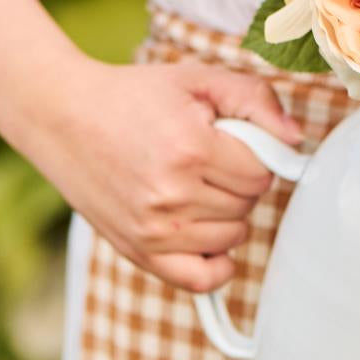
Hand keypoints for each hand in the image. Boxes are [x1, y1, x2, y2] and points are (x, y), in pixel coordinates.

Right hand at [23, 57, 300, 291]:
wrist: (62, 115)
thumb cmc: (134, 96)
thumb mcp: (199, 80)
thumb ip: (256, 100)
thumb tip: (296, 140)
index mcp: (191, 149)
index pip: (262, 173)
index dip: (256, 156)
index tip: (233, 142)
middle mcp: (172, 195)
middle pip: (248, 205)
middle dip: (240, 181)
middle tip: (209, 159)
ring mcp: (154, 230)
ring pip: (232, 237)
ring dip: (227, 214)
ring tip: (197, 185)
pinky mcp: (138, 252)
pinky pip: (201, 280)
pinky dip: (216, 264)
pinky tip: (208, 237)